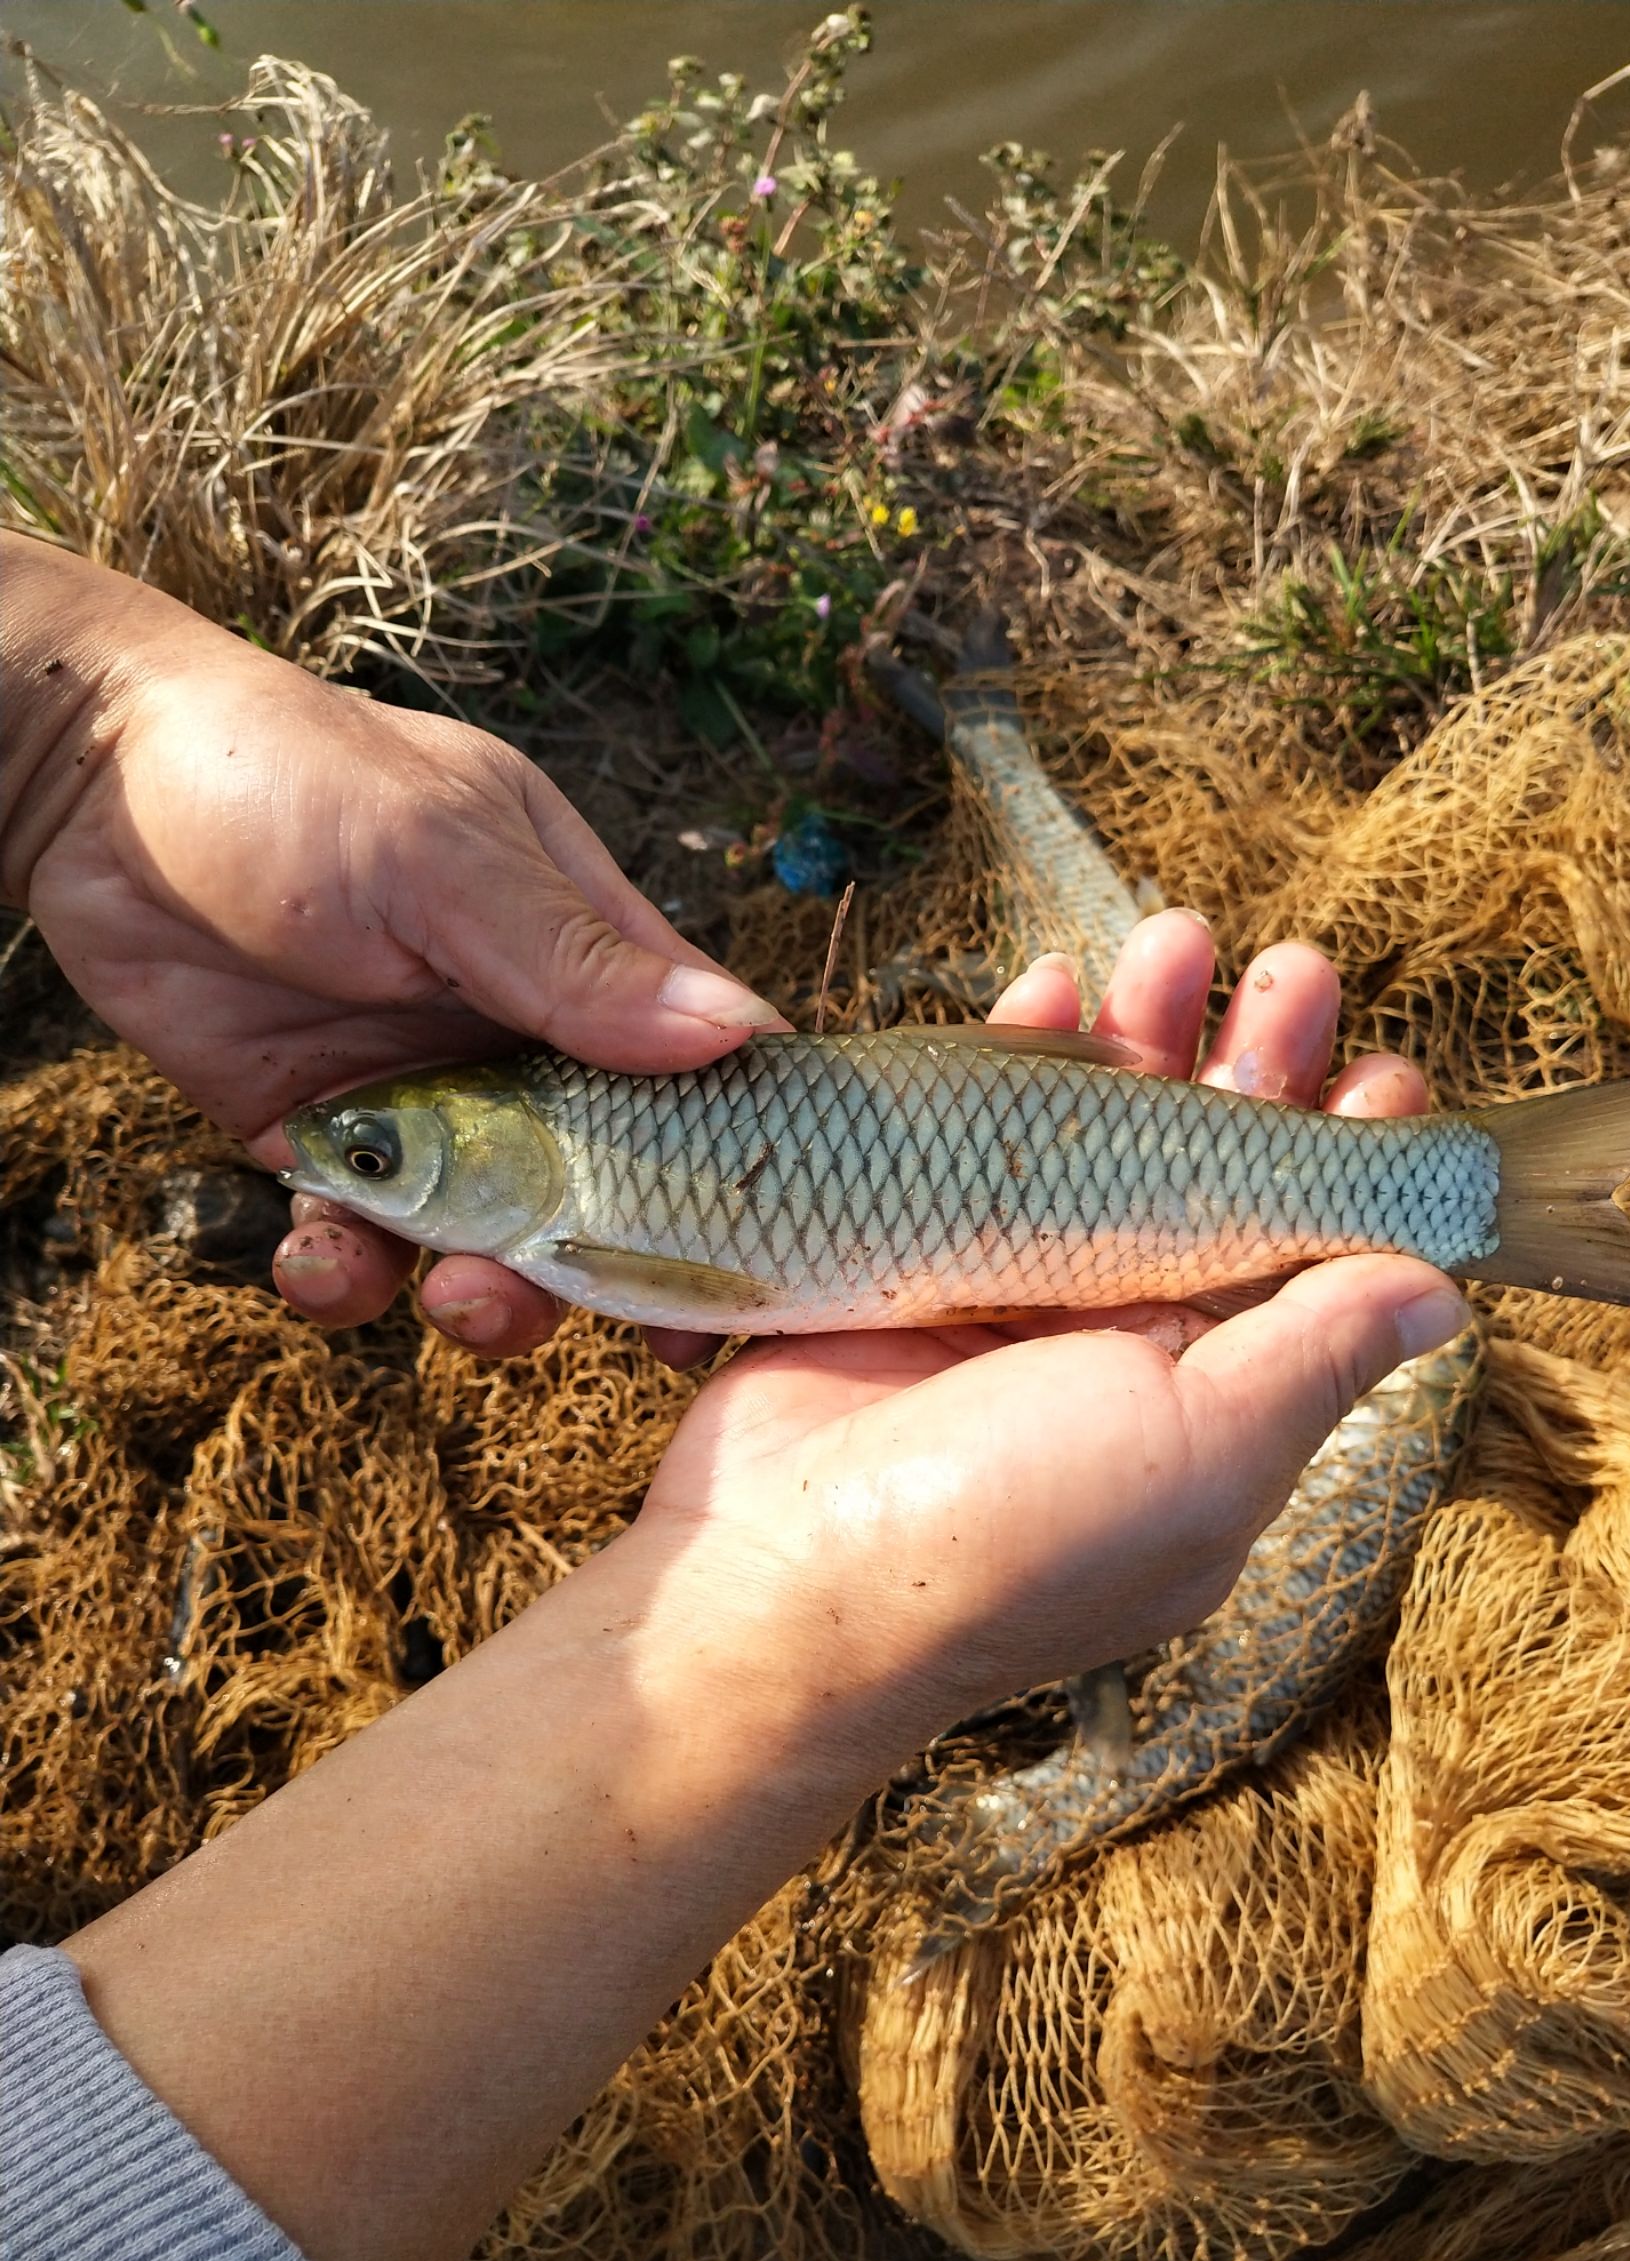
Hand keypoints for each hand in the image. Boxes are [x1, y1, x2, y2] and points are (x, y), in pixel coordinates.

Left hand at [2, 540, 783, 1353]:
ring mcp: (418, 1097)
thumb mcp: (441, 856)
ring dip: (490, 1293)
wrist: (88, 792)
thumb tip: (739, 1035)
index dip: (741, 1156)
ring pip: (491, 1236)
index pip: (698, 1057)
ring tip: (453, 1297)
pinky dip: (347, 1277)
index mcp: (579, 945)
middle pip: (606, 1183)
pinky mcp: (317, 1142)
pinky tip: (317, 1261)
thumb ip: (574, 957)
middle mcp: (514, 1034)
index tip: (769, 1252)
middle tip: (641, 1340)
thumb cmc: (285, 777)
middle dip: (622, 1265)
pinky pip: (357, 1244)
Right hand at [633, 910, 1461, 1713]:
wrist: (778, 1579)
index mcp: (1221, 1395)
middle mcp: (1130, 1341)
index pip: (1317, 1258)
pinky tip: (1051, 987)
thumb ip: (1316, 1358)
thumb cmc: (1012, 1535)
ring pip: (1103, 1135)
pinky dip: (1018, 1056)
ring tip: (1176, 937)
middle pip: (1217, 1173)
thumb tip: (1440, 1294)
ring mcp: (1020, 1293)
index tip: (1383, 1071)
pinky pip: (981, 1133)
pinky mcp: (919, 1254)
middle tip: (1292, 973)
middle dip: (1259, 1066)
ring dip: (1145, 1036)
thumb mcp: (1204, 1452)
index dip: (1359, 1163)